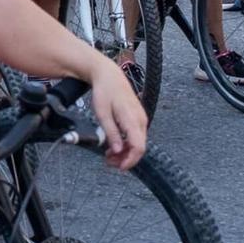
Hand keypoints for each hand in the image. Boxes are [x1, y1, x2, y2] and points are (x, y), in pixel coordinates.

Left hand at [83, 55, 148, 169]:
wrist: (108, 75)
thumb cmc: (104, 92)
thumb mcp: (102, 114)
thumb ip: (111, 133)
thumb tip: (118, 151)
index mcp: (133, 119)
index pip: (139, 147)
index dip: (130, 160)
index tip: (119, 167)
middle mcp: (141, 120)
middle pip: (139, 147)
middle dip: (125, 158)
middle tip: (109, 162)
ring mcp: (141, 118)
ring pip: (138, 142)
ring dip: (125, 151)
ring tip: (108, 154)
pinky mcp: (138, 117)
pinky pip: (135, 135)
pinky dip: (126, 143)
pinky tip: (115, 144)